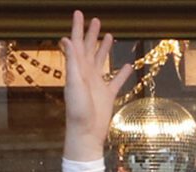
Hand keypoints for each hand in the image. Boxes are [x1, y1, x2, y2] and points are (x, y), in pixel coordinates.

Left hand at [61, 11, 134, 159]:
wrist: (86, 134)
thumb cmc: (78, 111)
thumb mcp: (73, 83)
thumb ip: (71, 62)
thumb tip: (67, 39)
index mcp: (78, 69)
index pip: (77, 43)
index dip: (77, 28)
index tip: (78, 13)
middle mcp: (86, 74)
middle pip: (90, 49)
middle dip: (92, 34)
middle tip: (96, 20)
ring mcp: (97, 84)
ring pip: (102, 62)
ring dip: (104, 49)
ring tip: (109, 36)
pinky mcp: (107, 95)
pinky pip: (116, 81)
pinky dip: (123, 73)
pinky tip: (128, 65)